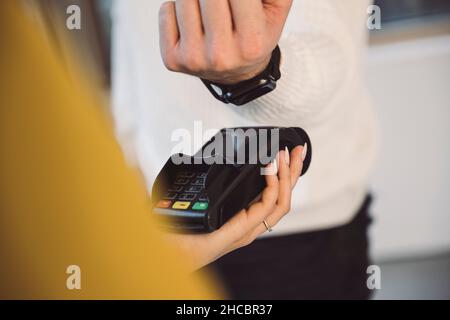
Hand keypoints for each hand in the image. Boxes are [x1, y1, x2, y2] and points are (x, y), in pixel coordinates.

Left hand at [158, 0, 292, 83]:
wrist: (235, 73)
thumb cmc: (253, 36)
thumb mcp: (275, 10)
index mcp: (251, 42)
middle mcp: (221, 55)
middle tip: (218, 2)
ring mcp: (194, 59)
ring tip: (208, 7)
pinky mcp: (173, 60)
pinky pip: (166, 11)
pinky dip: (177, 7)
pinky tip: (193, 20)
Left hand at [165, 146, 304, 270]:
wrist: (170, 252)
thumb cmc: (183, 232)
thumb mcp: (201, 202)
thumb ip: (211, 187)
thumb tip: (208, 158)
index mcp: (245, 218)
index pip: (274, 196)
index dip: (284, 175)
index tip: (286, 153)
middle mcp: (251, 226)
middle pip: (284, 197)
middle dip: (294, 171)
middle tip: (299, 149)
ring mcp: (248, 231)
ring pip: (281, 202)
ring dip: (287, 177)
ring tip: (285, 156)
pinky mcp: (240, 232)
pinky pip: (266, 208)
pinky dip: (272, 186)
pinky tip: (270, 170)